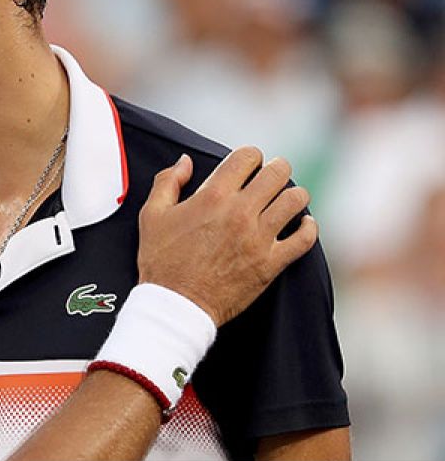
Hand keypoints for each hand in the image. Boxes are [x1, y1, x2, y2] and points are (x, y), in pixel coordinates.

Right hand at [137, 147, 316, 326]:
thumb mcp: (152, 215)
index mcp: (213, 196)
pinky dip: (308, 227)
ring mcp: (259, 238)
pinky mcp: (271, 263)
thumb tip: (185, 161)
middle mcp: (240, 213)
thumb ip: (168, 181)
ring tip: (286, 198)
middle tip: (271, 175)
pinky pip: (305, 238)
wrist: (176, 305)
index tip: (248, 164)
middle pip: (278, 173)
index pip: (247, 156)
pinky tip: (302, 224)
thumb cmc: (162, 261)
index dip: (250, 155)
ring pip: (296, 200)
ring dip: (294, 195)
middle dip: (277, 168)